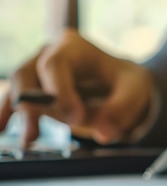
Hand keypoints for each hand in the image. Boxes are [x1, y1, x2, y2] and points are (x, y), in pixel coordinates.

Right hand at [0, 29, 154, 145]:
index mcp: (74, 47)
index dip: (61, 92)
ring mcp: (38, 72)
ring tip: (29, 138)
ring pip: (19, 88)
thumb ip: (121, 111)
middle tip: (41, 131)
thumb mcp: (135, 92)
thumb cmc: (127, 83)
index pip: (56, 65)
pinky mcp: (35, 91)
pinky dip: (11, 116)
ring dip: (21, 114)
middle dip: (33, 103)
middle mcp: (49, 54)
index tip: (76, 119)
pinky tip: (8, 131)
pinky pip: (17, 102)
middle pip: (28, 74)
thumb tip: (104, 134)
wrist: (124, 86)